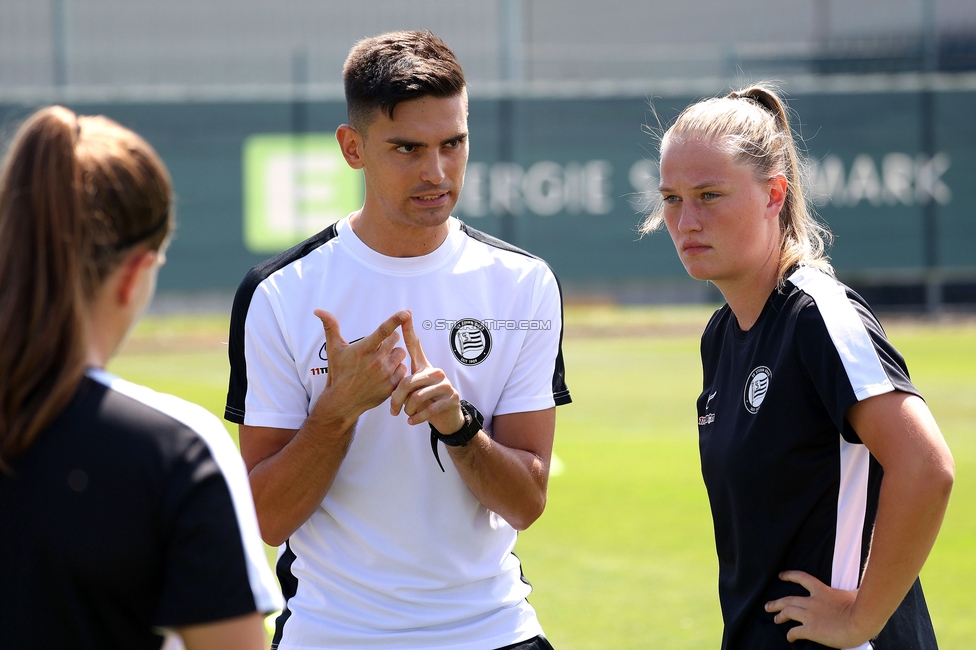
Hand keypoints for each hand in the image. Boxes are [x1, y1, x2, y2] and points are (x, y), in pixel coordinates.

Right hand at [313, 309, 408, 416]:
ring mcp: (385, 374)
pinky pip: (403, 369)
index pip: (383, 331)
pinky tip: (385, 373)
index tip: (406, 313)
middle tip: (378, 348)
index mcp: (363, 350)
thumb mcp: (334, 349)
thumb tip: (318, 310)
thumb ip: (330, 326)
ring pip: (400, 353)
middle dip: (389, 340)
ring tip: (381, 361)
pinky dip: (396, 369)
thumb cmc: (338, 372)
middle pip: (395, 339)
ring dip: (393, 354)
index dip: (395, 320)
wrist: (342, 401)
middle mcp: (376, 361)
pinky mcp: (391, 386)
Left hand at [390, 312, 464, 434]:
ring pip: (417, 397)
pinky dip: (417, 418)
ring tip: (406, 414)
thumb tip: (385, 370)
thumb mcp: (413, 388)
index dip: (409, 330)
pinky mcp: (451, 398)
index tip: (405, 314)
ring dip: (408, 410)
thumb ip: (402, 379)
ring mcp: (445, 384)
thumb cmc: (425, 400)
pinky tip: (412, 421)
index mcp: (423, 366)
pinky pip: (428, 409)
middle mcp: (435, 371)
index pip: (415, 345)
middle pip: (407, 382)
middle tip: (393, 410)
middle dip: (397, 399)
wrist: (447, 418)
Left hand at [765, 571, 874, 647]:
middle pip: (788, 599)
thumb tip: (862, 591)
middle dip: (776, 603)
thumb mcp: (855, 594)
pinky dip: (790, 635)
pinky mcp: (810, 630)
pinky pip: (795, 632)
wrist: (861, 620)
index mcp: (823, 591)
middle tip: (768, 606)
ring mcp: (810, 615)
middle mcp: (812, 602)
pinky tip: (790, 638)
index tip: (781, 576)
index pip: (802, 578)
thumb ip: (852, 592)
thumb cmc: (863, 607)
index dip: (790, 576)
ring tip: (775, 619)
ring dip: (779, 616)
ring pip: (787, 613)